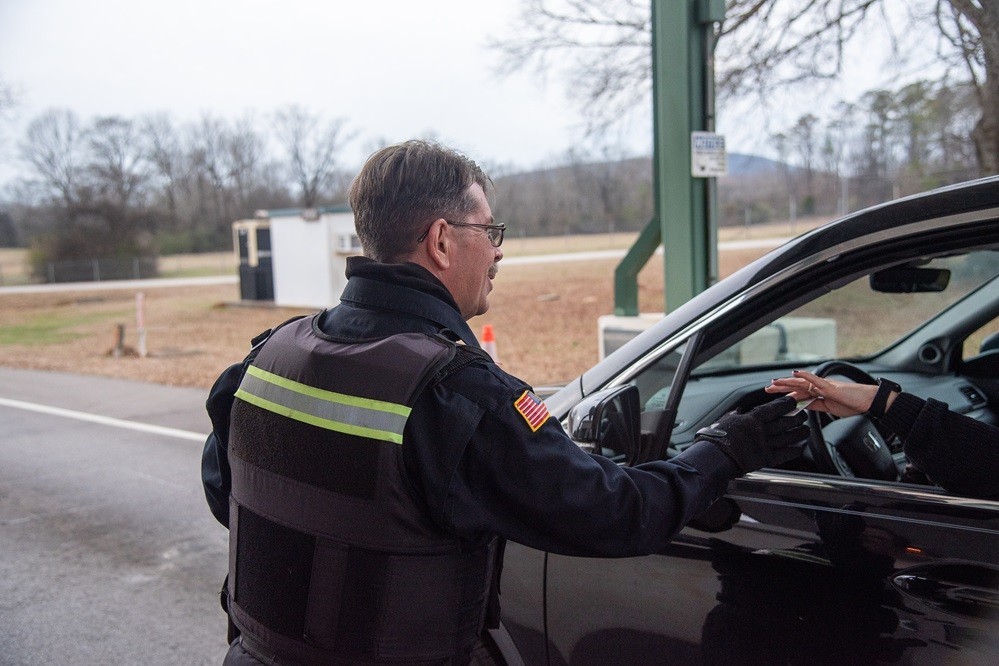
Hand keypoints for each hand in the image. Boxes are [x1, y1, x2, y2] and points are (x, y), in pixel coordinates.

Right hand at [696, 396, 809, 474]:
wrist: (714, 457)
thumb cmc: (716, 437)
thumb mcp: (725, 420)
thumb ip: (735, 415)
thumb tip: (738, 412)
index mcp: (751, 419)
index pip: (774, 409)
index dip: (786, 404)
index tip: (793, 401)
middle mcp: (761, 431)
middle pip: (786, 422)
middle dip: (798, 417)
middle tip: (803, 415)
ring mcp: (764, 445)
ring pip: (789, 437)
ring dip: (800, 433)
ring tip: (806, 430)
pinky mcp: (765, 459)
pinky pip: (784, 454)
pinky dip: (793, 451)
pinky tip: (799, 448)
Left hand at [765, 370, 879, 417]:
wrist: (869, 401)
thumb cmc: (853, 403)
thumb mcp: (829, 408)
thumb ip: (816, 405)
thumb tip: (803, 406)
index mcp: (819, 393)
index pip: (798, 393)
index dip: (785, 394)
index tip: (774, 396)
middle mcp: (819, 387)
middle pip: (796, 386)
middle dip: (781, 387)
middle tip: (767, 388)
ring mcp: (824, 386)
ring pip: (802, 382)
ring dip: (787, 382)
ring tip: (775, 382)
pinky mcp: (830, 387)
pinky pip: (816, 380)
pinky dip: (805, 376)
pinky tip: (796, 374)